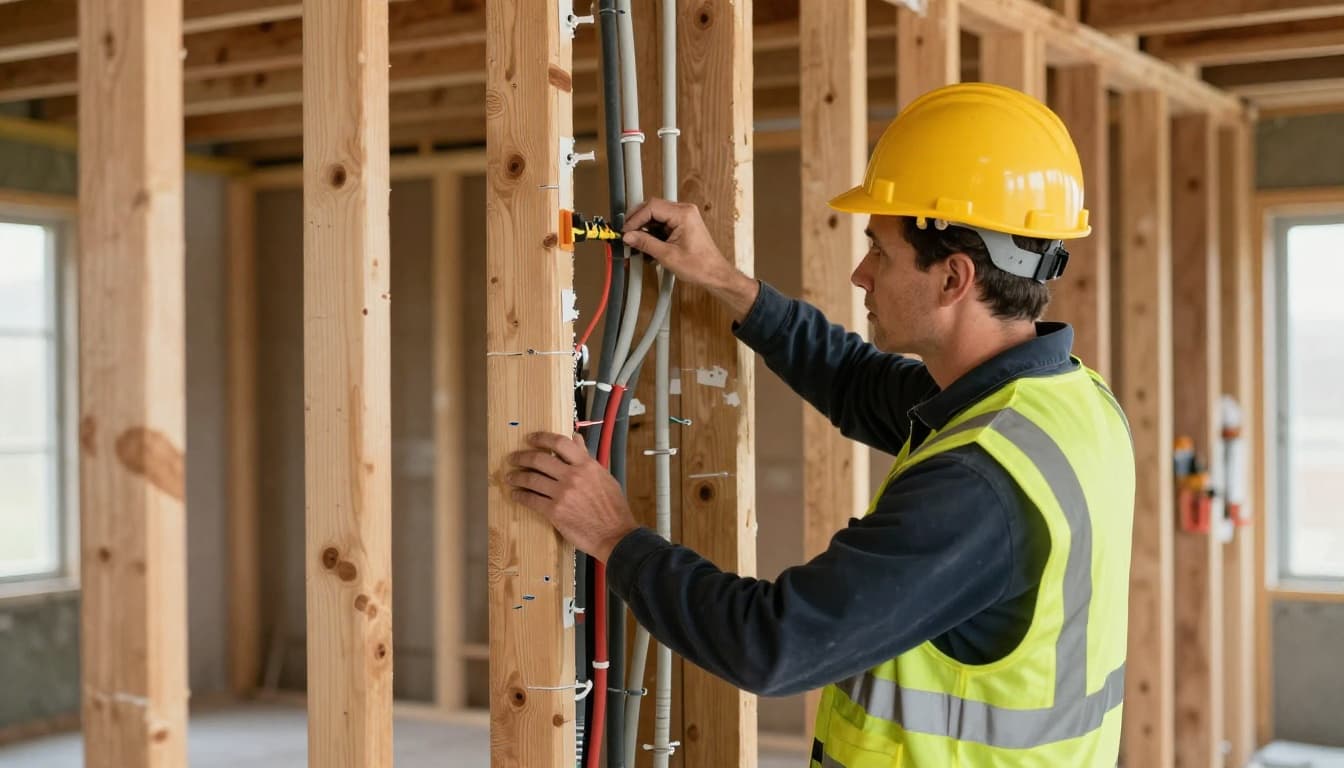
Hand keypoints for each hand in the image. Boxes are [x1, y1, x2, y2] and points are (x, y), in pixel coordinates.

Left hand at [505, 432, 638, 561]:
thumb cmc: (612, 507)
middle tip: (513, 458)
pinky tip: (516, 495)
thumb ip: (586, 457)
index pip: (560, 443)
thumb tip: (576, 439)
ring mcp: (562, 494)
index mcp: (586, 465)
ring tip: (510, 477)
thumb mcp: (603, 476)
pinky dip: (521, 496)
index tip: (530, 438)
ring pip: (531, 479)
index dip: (541, 438)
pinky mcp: (555, 512)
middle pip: (539, 459)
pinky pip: (531, 500)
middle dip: (522, 457)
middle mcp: (573, 476)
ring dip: (517, 477)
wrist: (615, 534)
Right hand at [623, 199, 759, 320]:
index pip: (651, 207)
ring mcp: (684, 217)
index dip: (635, 219)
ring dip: (644, 229)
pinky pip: (662, 223)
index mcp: (683, 214)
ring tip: (636, 244)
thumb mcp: (667, 256)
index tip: (626, 231)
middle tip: (626, 235)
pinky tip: (647, 246)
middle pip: (652, 208)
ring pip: (656, 216)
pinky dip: (652, 233)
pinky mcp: (682, 225)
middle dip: (637, 222)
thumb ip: (646, 243)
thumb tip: (628, 236)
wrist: (715, 274)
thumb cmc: (700, 266)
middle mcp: (684, 211)